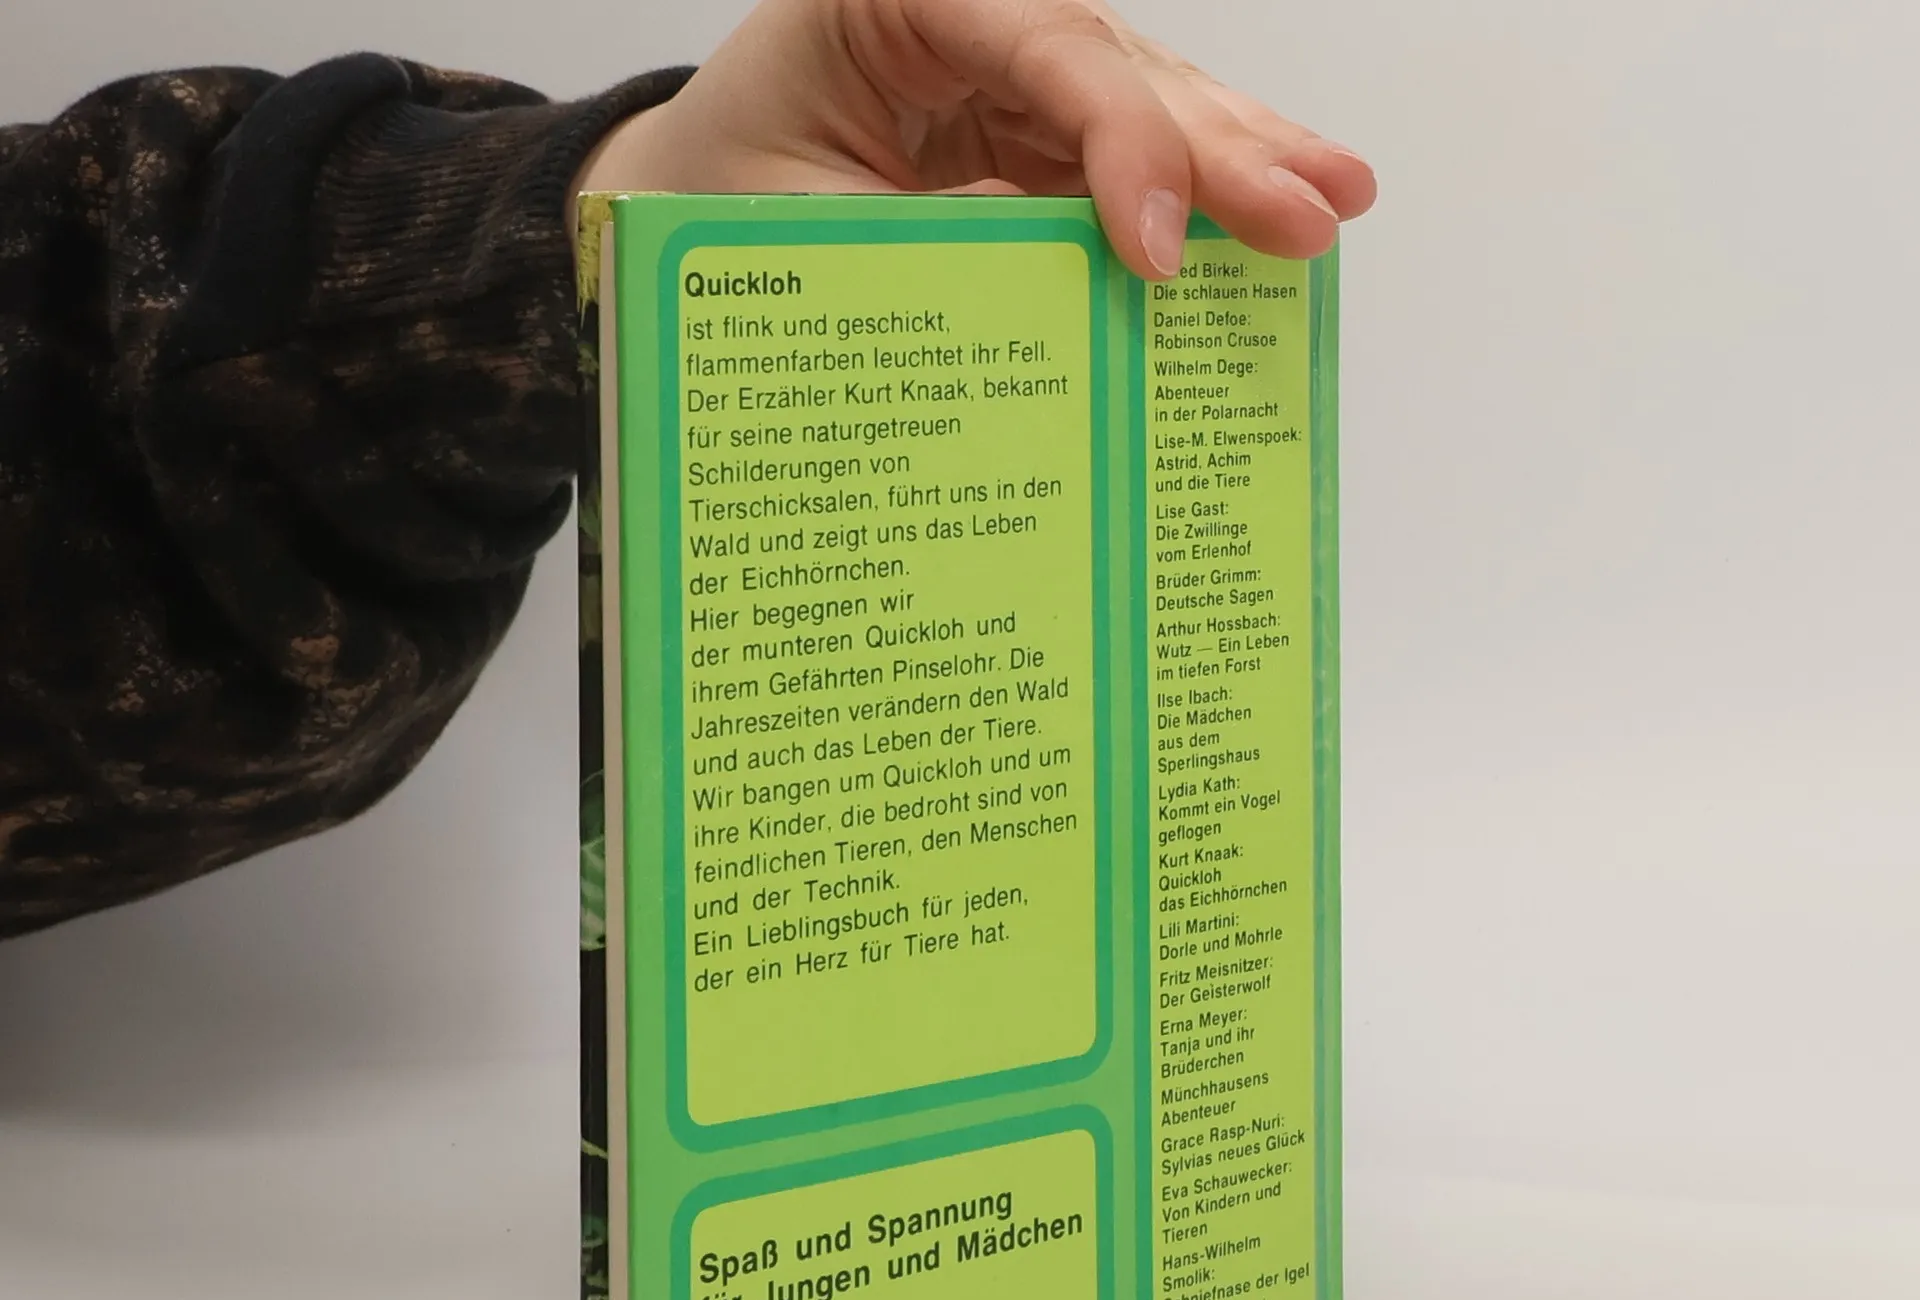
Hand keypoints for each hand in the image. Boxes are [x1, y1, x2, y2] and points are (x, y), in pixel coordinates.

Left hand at [575, 0, 1375, 277]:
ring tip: (1332, 202)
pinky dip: (1201, 193)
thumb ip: (930, 251)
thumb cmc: (718, 204)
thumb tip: (1066, 301)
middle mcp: (972, 20)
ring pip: (1147, 105)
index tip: (1155, 245)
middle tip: (1310, 213)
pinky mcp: (1029, 140)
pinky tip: (1279, 204)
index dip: (1118, 140)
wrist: (677, 211)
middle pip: (1119, 67)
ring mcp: (1010, 76)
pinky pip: (1124, 162)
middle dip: (1221, 146)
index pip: (1040, 44)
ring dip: (1243, 160)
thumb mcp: (799, 232)